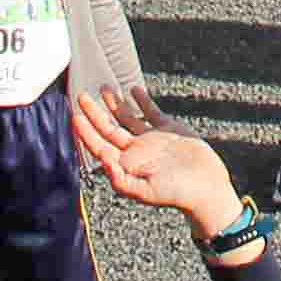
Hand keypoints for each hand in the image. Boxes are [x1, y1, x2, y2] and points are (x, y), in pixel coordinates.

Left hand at [67, 85, 244, 231]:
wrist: (206, 187)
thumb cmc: (175, 193)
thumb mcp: (144, 191)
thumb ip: (120, 178)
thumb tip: (102, 159)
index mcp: (127, 164)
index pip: (99, 146)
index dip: (86, 133)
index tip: (74, 116)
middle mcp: (136, 150)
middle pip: (109, 128)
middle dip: (94, 113)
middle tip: (82, 96)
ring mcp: (152, 138)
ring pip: (128, 117)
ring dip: (115, 103)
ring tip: (104, 86)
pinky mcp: (169, 129)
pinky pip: (151, 111)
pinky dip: (142, 100)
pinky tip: (133, 88)